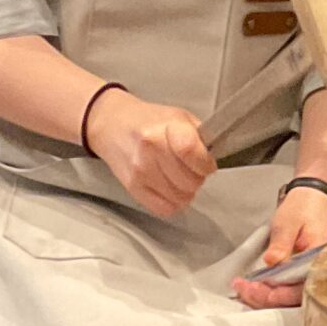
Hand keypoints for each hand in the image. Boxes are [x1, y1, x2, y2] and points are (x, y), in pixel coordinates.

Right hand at [84, 88, 216, 217]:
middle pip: (190, 181)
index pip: (193, 154)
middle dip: (197, 178)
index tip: (206, 163)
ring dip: (185, 191)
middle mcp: (151, 150)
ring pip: (180, 198)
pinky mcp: (133, 188)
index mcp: (166, 128)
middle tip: (190, 168)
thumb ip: (199, 137)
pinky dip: (172, 202)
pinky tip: (169, 188)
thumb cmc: (149, 121)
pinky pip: (164, 208)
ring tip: (178, 176)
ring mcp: (141, 172)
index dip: (205, 164)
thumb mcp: (179, 117)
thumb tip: (212, 160)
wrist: (113, 126)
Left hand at [232, 183, 326, 308]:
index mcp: (320, 259)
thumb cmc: (304, 206)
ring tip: (245, 290)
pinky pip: (291, 288)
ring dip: (268, 297)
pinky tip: (257, 287)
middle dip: (266, 298)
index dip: (274, 293)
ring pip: (292, 297)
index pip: (299, 288)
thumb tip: (271, 262)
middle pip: (295, 298)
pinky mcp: (306, 273)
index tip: (251, 287)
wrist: (316, 195)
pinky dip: (273, 291)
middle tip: (242, 289)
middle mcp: (320, 271)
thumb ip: (281, 244)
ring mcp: (314, 274)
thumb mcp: (288, 222)